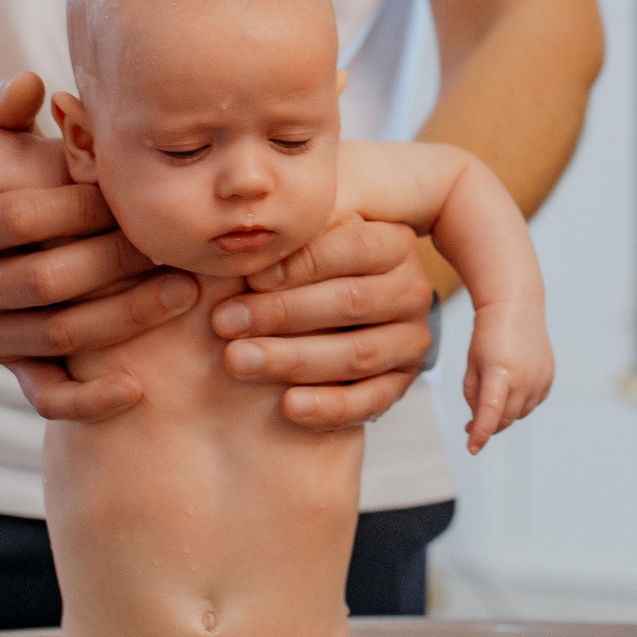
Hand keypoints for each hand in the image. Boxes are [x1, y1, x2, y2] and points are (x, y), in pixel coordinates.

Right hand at [0, 73, 200, 420]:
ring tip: (187, 291)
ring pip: (62, 334)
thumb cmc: (3, 165)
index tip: (126, 196)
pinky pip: (47, 395)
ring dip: (128, 317)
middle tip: (176, 246)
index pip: (22, 218)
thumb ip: (2, 106)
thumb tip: (24, 89)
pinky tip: (135, 390)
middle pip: (48, 280)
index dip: (79, 205)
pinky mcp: (15, 365)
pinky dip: (89, 401)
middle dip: (119, 260)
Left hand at [214, 220, 435, 428]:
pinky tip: (289, 407)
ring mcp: (411, 339)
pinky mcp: (402, 383)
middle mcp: (411, 289)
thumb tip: (245, 230)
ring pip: (358, 353)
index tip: (251, 278)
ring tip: (239, 362)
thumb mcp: (307, 234)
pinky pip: (371, 400)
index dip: (302, 263)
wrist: (344, 309)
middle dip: (283, 313)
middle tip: (225, 322)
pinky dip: (330, 406)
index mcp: (393, 242)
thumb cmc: (310, 264)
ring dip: (293, 359)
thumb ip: (285, 231)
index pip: (353, 247)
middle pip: (352, 301)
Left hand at [460, 301, 552, 453]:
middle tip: (471, 425)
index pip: (490, 414)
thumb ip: (473, 395)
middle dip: (489, 425)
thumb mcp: (472, 364)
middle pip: (505, 418)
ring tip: (491, 398)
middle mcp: (525, 379)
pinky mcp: (549, 378)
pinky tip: (510, 388)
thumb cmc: (487, 336)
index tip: (472, 448)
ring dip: (504, 414)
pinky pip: (532, 403)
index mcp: (500, 373)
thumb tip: (480, 421)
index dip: (481, 434)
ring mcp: (540, 379)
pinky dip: (519, 403)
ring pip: (520, 414)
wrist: (515, 308)